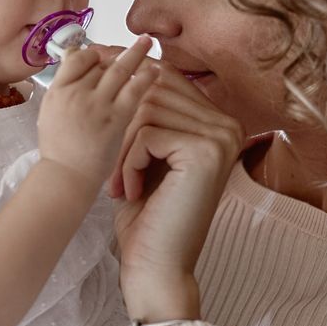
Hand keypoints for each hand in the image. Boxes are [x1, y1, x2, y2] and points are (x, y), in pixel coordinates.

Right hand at [37, 36, 158, 188]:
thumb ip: (63, 89)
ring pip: (118, 70)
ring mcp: (96, 105)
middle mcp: (76, 93)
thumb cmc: (59, 151)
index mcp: (57, 91)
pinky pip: (133, 90)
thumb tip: (73, 65)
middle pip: (99, 64)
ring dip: (136, 53)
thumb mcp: (49, 114)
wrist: (66, 177)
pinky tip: (156, 70)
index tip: (103, 55)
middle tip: (134, 41)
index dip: (92, 54)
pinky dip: (145, 77)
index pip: (76, 59)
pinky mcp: (115, 118)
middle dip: (117, 54)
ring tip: (147, 42)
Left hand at [103, 63, 243, 320]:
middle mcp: (227, 125)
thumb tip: (127, 57)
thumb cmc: (147, 215)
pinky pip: (146, 133)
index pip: (166, 78)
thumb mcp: (146, 153)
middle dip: (120, 121)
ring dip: (120, 148)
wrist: (157, 268)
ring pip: (146, 110)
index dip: (127, 79)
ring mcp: (221, 137)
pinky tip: (130, 193)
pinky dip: (127, 163)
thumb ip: (147, 111)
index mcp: (217, 122)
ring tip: (118, 184)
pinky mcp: (206, 152)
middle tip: (108, 163)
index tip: (99, 74)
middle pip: (155, 90)